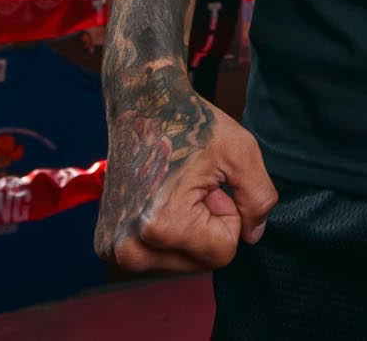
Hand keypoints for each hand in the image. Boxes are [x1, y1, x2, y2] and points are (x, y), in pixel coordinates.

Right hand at [94, 74, 277, 272]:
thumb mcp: (241, 152)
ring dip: (190, 229)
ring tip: (177, 188)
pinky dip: (169, 231)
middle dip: (208, 225)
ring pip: (182, 262)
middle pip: (201, 263)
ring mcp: (114, 250)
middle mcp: (129, 249)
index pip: (223, 252)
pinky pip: (159, 255)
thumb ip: (259, 198)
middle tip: (194, 184)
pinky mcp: (107, 246)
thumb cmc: (192, 122)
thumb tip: (254, 236)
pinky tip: (160, 197)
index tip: (211, 184)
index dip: (228, 214)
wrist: (144, 104)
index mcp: (161, 227)